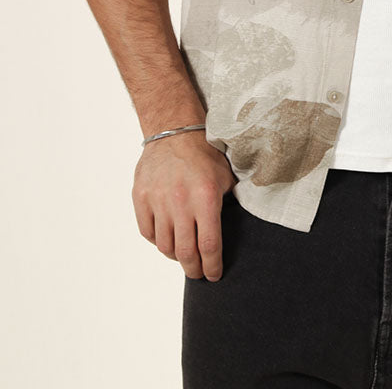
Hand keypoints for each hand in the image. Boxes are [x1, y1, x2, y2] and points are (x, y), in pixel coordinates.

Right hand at [132, 129, 236, 281]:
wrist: (174, 129)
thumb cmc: (204, 152)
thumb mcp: (227, 176)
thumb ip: (230, 202)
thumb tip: (238, 225)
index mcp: (206, 197)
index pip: (210, 245)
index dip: (213, 266)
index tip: (215, 275)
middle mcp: (181, 202)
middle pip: (186, 253)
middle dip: (194, 269)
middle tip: (199, 273)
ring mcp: (158, 201)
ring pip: (165, 246)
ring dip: (176, 257)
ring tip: (184, 257)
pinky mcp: (141, 198)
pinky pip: (147, 232)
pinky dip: (157, 241)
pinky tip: (167, 239)